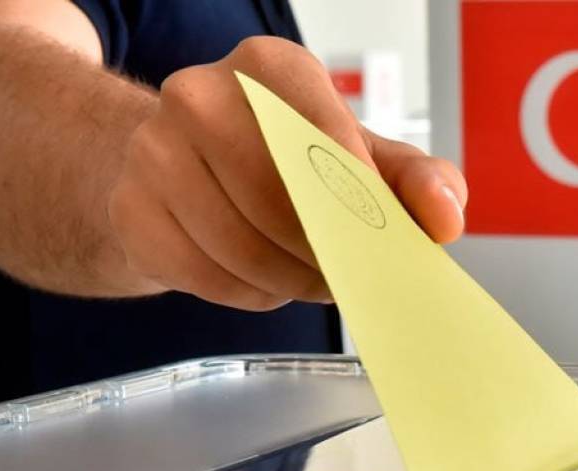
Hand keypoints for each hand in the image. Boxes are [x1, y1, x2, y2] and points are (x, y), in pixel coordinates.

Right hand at [107, 36, 466, 310]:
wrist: (185, 169)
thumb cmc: (283, 159)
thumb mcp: (361, 157)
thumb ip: (415, 181)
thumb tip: (445, 218)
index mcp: (269, 68)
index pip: (327, 138)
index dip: (360, 200)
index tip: (381, 237)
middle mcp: (200, 95)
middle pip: (282, 200)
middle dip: (328, 253)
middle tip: (352, 275)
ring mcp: (154, 151)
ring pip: (245, 247)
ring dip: (293, 282)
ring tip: (313, 279)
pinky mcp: (131, 210)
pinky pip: (209, 277)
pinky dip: (252, 295)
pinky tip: (265, 280)